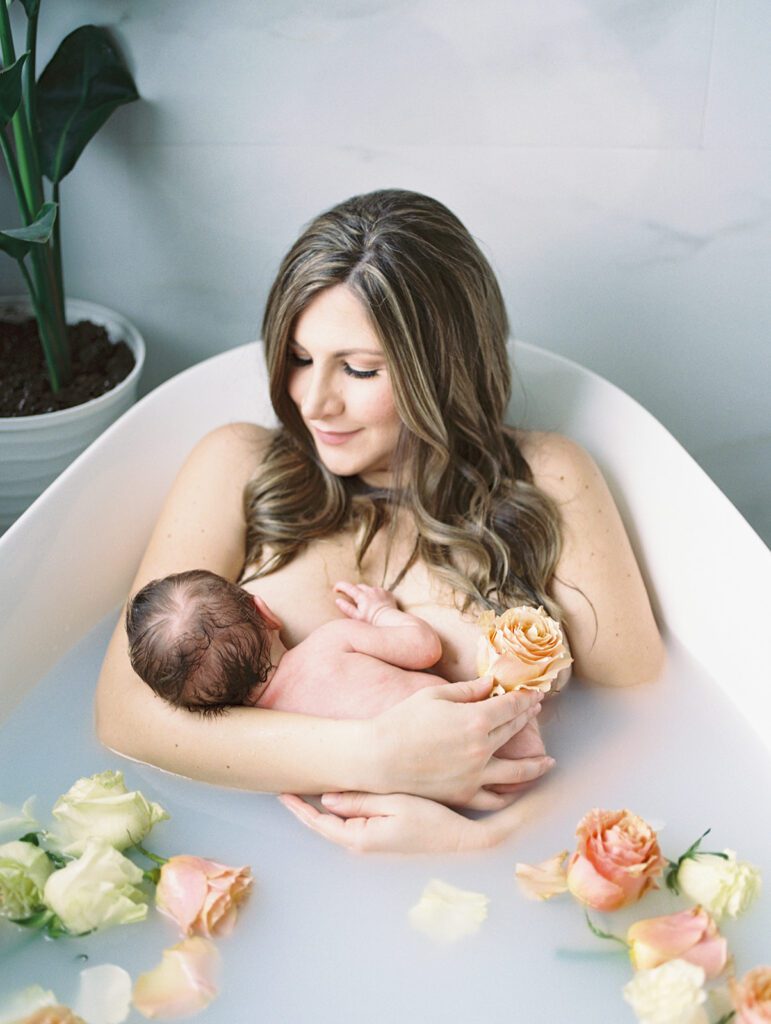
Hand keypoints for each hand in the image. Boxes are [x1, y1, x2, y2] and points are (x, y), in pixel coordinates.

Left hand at [278, 789, 540, 853]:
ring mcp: (370, 839)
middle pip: (322, 823)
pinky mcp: (380, 832)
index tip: (280, 792)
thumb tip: (326, 799)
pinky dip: (338, 806)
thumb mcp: (394, 805)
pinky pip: (350, 819)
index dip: (298, 807)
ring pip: (335, 820)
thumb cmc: (430, 820)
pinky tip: (335, 791)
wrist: (459, 838)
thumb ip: (359, 802)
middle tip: (285, 784)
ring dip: (319, 805)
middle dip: (303, 805)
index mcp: (359, 837)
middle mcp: (360, 842)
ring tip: (303, 785)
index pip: (319, 823)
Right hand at [334, 581, 397, 624]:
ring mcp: (379, 590)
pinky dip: (374, 594)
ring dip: (364, 593)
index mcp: (362, 596)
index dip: (339, 586)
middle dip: (353, 591)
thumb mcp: (357, 617)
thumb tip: (337, 600)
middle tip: (352, 599)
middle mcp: (370, 590)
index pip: (347, 587)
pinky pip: (377, 590)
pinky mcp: (387, 592)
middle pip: (358, 586)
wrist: (390, 621)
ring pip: (368, 588)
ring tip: (365, 604)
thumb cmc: (372, 621)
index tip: (335, 590)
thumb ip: (346, 608)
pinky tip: (375, 603)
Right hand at [369, 675, 554, 809]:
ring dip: (535, 764)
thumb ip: (468, 690)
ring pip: (516, 772)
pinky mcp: (464, 794)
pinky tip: (518, 791)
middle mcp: (481, 749)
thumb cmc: (402, 721)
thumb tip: (491, 683)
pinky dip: (510, 795)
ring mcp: (475, 775)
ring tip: (548, 761)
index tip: (535, 694)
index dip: (526, 698)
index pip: (511, 706)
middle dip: (527, 719)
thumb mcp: (435, 696)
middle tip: (535, 712)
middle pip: (514, 731)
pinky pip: (495, 798)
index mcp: (476, 720)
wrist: (378, 757)